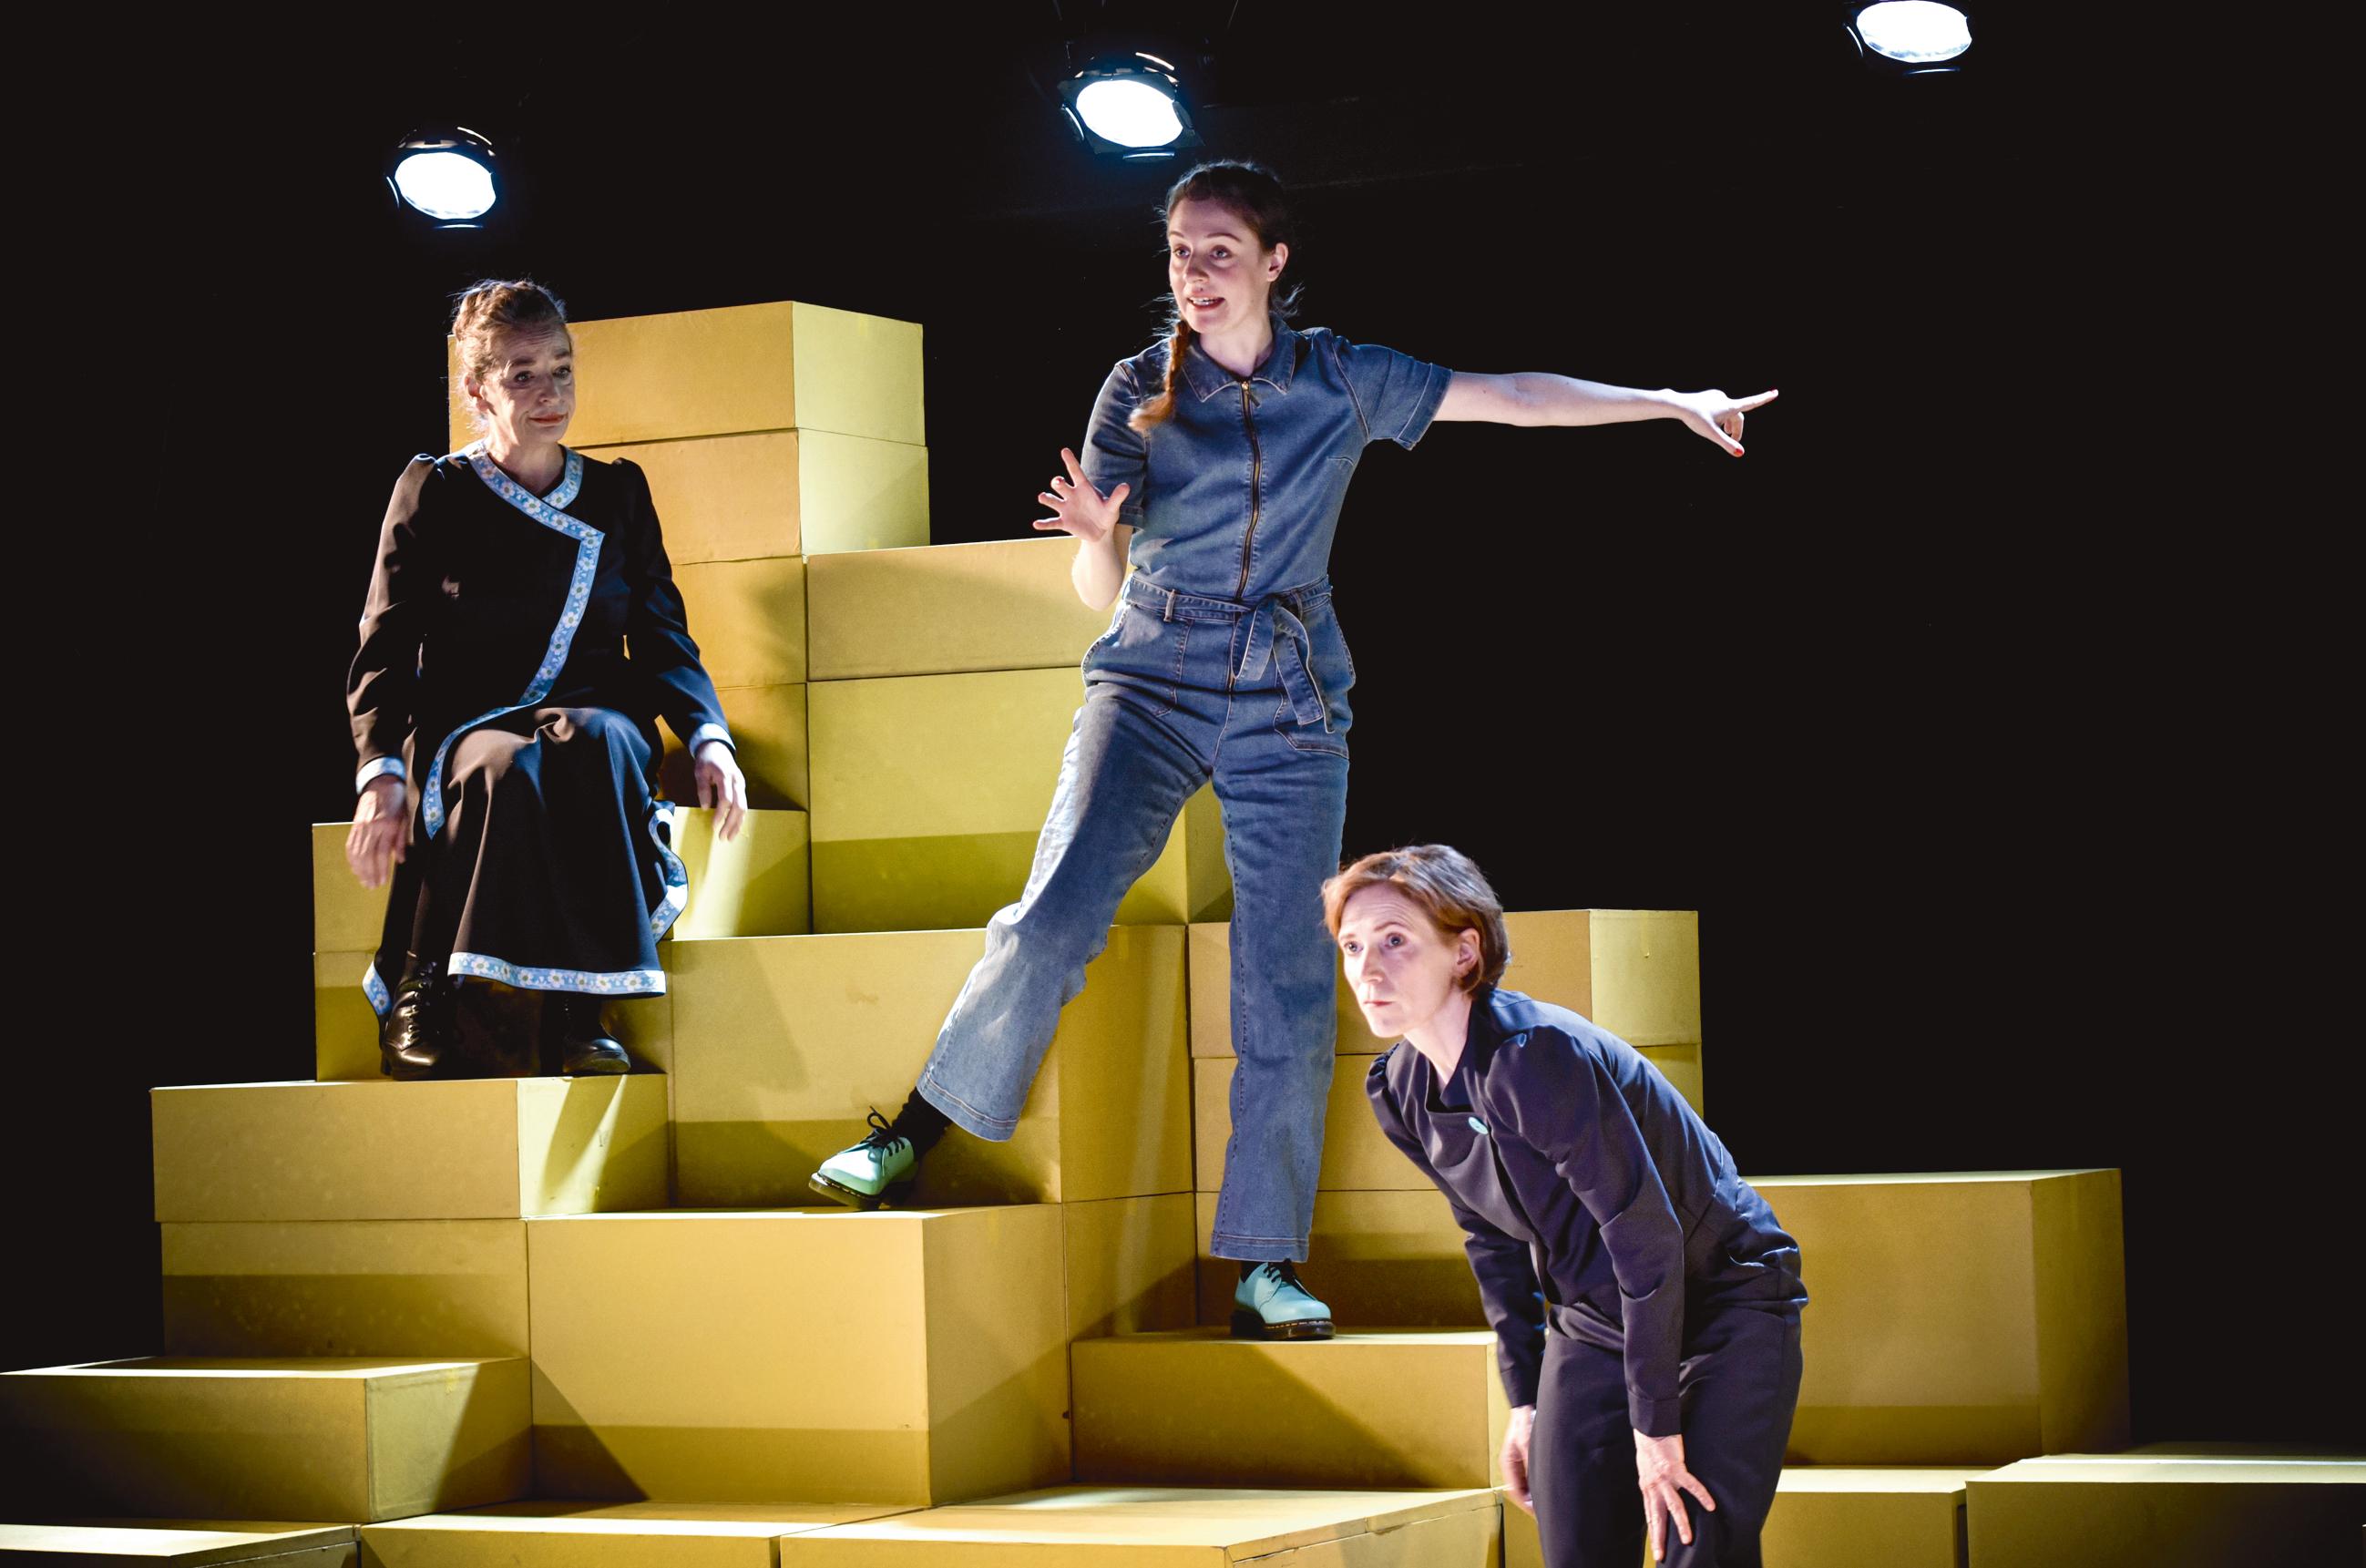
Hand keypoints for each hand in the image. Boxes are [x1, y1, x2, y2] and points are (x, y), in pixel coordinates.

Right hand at [346, 775, 407, 888]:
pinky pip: (350, 845)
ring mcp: (361, 826)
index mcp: (387, 825)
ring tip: (364, 881)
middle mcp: (372, 827)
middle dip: (369, 873)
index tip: (382, 881)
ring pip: (356, 852)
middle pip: (367, 855)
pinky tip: (355, 868)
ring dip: (359, 869)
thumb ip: (402, 840)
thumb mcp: (406, 819)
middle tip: (372, 886)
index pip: (382, 852)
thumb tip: (400, 860)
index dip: (381, 869)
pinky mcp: (355, 825)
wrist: (381, 783)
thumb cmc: (397, 801)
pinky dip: (352, 859)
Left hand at [694, 739, 746, 841]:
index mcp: (726, 776)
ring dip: (737, 824)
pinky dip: (739, 818)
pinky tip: (734, 827)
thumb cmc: (707, 760)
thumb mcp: (700, 772)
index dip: (721, 814)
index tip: (713, 826)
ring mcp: (741, 785)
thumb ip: (703, 789)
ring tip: (729, 837)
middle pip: (739, 806)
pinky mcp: (742, 788)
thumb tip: (704, 808)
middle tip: (723, 837)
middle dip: (731, 823)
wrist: (717, 747)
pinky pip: (743, 805)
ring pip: (744, 808)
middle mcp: (737, 782)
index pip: (726, 799)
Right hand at [1032, 447, 1128, 541]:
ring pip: (1052, 500)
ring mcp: (1066, 508)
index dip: (1070, 461)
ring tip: (1043, 497)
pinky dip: (1044, 524)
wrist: (1101, 532)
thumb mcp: (1112, 507)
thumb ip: (1117, 497)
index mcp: (1083, 488)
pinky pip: (1051, 522)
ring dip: (1047, 498)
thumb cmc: (1106, 515)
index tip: (1064, 450)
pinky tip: (1036, 524)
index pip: (1075, 471)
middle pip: (1061, 485)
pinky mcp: (1063, 522)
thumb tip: (1126, 486)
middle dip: (1058, 482)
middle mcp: (1072, 495)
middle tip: (1058, 482)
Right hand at [1500, 1404, 1536, 1515]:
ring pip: (1525, 1486)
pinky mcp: (1526, 1460)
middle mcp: (1512, 1465)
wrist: (1526, 1405)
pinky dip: (1537, 1486)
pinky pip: (1530, 1479)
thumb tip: (1535, 1479)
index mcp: (1507, 1463)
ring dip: (1534, 1494)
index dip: (1526, 1504)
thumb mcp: (1527, 1440)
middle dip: (1531, 1502)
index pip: (1514, 1491)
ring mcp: (1518, 1463)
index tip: (1537, 1512)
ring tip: (1547, 1502)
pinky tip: (1547, 1488)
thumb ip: (1530, 1460)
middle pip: (1519, 1491)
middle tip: (1544, 1511)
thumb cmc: (1524, 1419)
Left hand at [1634, 1428, 1715, 1560]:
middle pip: (1657, 1517)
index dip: (1654, 1532)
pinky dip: (1701, 1495)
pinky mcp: (1676, 1468)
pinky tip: (1711, 1506)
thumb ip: (1653, 1485)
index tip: (1657, 1549)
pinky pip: (1691, 1485)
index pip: (1650, 1515)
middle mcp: (1653, 1487)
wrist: (1650, 1428)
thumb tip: (1658, 1496)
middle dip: (1660, 1537)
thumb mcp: (1647, 1471)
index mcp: (1647, 1488)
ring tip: (1687, 1540)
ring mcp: (1664, 1479)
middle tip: (1661, 1556)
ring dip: (1681, 1524)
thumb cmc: (1650, 1447)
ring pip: (1674, 1506)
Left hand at [1669, 388, 1777, 456]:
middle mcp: (1726, 399)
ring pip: (1729, 412)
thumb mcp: (1711, 434)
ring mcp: (1718, 396)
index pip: (1751, 403)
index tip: (1775, 392)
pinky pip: (1720, 407)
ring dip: (1729, 423)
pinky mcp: (1710, 396)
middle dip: (1737, 429)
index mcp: (1730, 407)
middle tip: (1734, 442)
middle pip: (1738, 416)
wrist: (1679, 405)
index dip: (1763, 399)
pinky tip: (1713, 421)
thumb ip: (1726, 444)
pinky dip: (1721, 417)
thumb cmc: (1695, 419)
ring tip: (1725, 433)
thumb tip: (1741, 453)